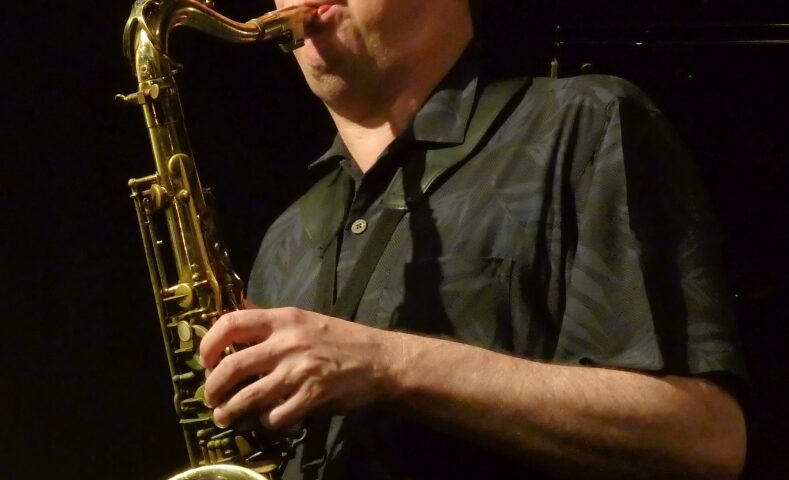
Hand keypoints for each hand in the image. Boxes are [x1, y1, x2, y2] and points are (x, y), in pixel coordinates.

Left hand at [200, 304, 400, 429]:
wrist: (382, 361)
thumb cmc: (342, 338)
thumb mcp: (305, 319)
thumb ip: (271, 320)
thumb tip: (240, 307)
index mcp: (283, 319)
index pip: (231, 323)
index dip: (208, 343)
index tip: (205, 360)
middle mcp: (286, 343)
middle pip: (231, 366)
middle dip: (213, 387)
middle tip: (211, 396)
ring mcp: (299, 371)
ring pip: (247, 397)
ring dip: (230, 411)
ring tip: (225, 416)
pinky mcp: (311, 397)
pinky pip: (275, 416)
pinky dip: (267, 422)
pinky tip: (270, 419)